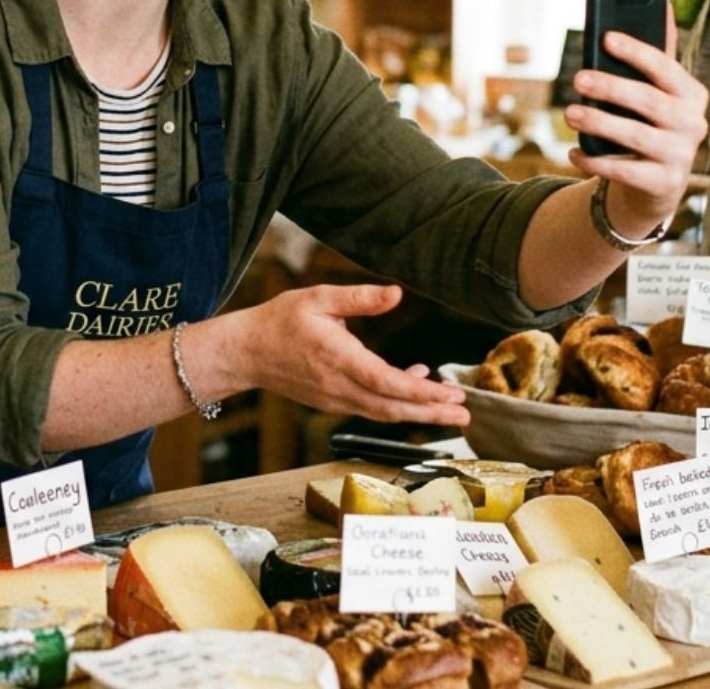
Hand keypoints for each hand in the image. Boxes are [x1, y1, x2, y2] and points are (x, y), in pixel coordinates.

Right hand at [218, 284, 469, 426]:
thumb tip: (397, 293)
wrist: (245, 352)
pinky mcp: (333, 401)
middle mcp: (338, 386)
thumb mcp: (317, 298)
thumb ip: (359, 298)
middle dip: (431, 414)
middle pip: (392, 408)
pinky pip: (370, 407)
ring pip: (383, 412)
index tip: (450, 395)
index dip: (421, 393)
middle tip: (465, 416)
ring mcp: (335, 399)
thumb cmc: (279, 320)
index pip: (386, 383)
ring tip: (450, 411)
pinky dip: (396, 404)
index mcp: (338, 358)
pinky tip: (414, 385)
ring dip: (418, 414)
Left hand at [564, 6, 709, 236]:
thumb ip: (658, 54)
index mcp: (692, 95)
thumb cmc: (653, 124)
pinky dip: (595, 160)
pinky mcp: (663, 184)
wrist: (658, 184)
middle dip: (611, 87)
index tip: (607, 38)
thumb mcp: (659, 91)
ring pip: (636, 136)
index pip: (665, 68)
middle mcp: (693, 124)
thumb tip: (665, 3)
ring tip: (569, 113)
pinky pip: (624, 170)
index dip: (637, 52)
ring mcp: (680, 156)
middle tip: (577, 79)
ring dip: (599, 123)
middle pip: (648, 101)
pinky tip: (573, 151)